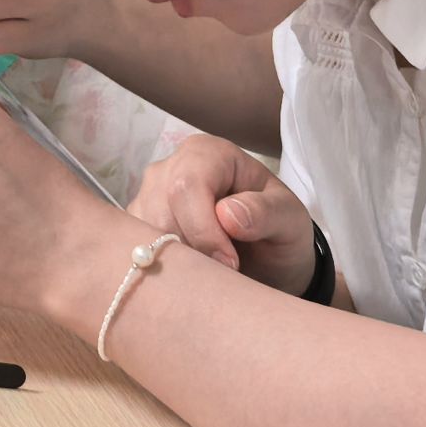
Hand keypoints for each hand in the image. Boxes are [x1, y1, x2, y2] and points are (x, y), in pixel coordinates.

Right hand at [129, 134, 316, 293]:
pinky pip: (134, 249)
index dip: (204, 229)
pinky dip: (162, 268)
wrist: (267, 258)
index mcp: (207, 154)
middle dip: (192, 250)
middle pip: (161, 212)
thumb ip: (266, 213)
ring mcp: (147, 195)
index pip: (186, 186)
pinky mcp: (136, 224)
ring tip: (212, 272)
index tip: (230, 263)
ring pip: (143, 234)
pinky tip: (192, 272)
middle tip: (224, 273)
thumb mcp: (290, 221)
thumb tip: (228, 214)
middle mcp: (169, 167)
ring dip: (178, 262)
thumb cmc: (278, 231)